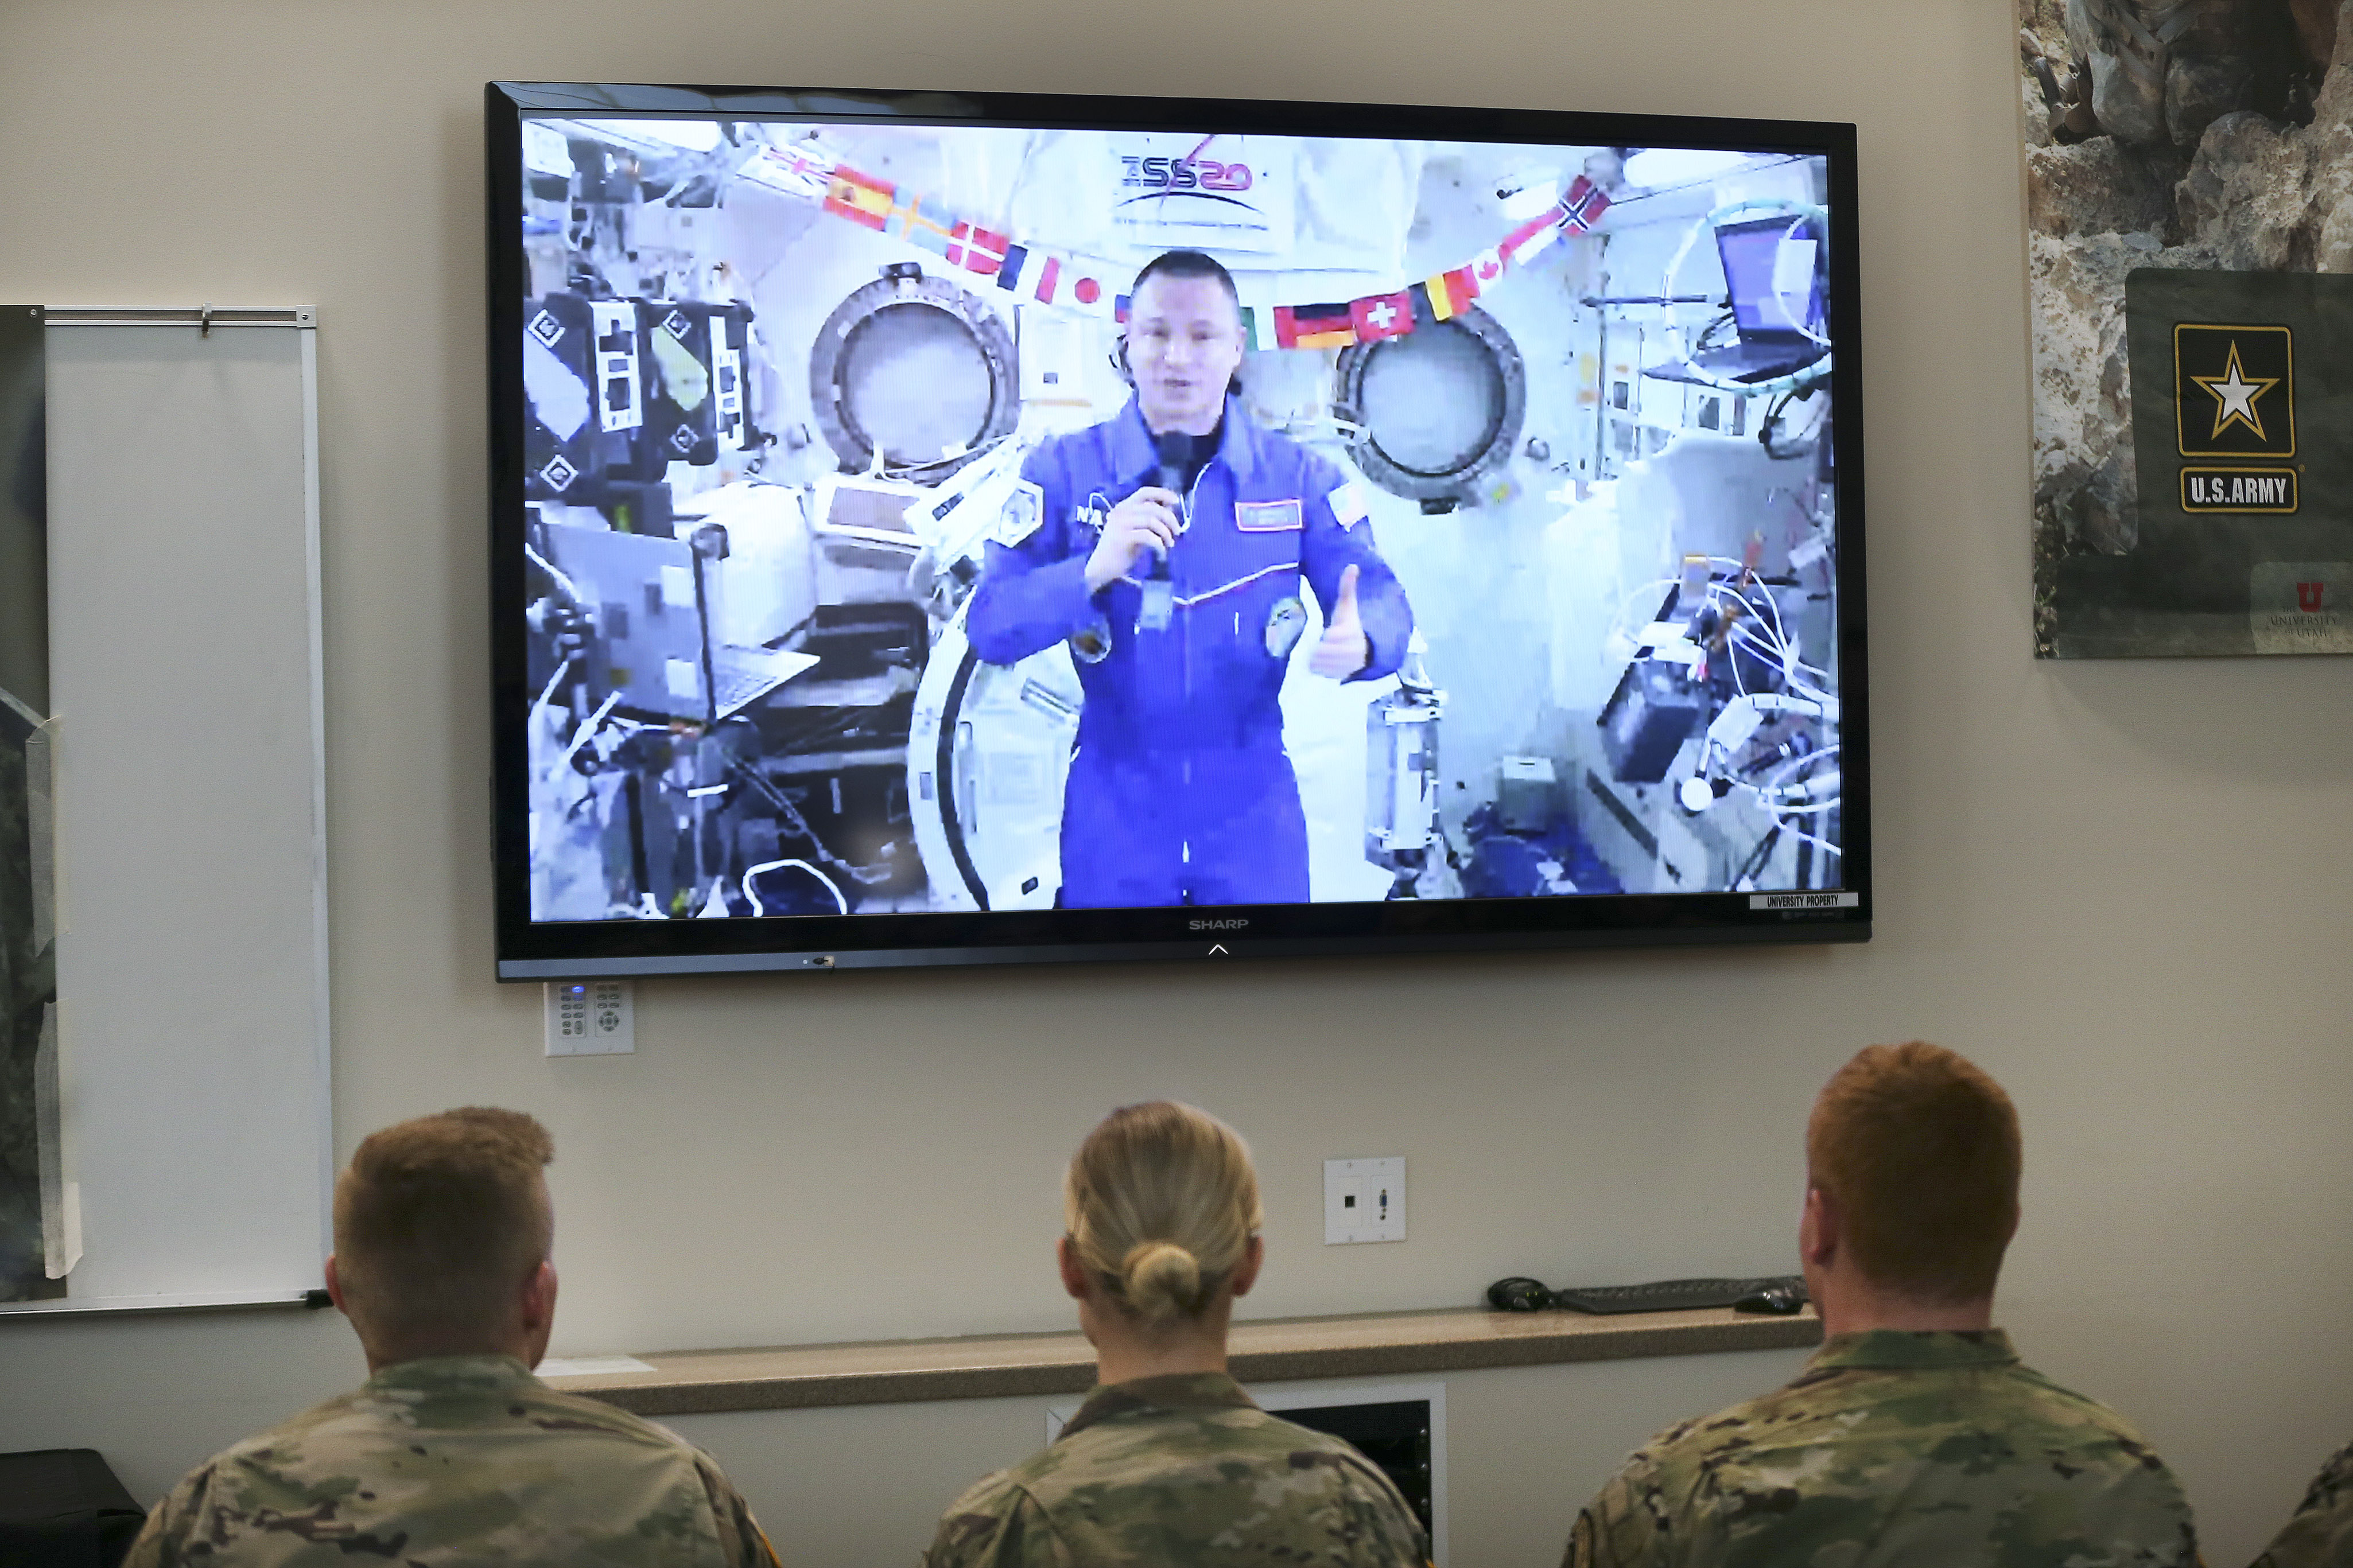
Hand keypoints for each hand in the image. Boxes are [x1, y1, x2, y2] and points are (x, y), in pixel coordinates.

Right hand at [1084, 487, 1180, 592]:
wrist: (1101, 568)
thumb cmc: (1121, 550)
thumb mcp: (1137, 530)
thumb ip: (1151, 518)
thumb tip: (1171, 506)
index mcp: (1124, 506)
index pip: (1145, 492)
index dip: (1162, 493)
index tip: (1176, 501)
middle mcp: (1121, 511)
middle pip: (1153, 507)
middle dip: (1170, 519)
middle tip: (1177, 532)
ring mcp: (1120, 524)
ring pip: (1152, 520)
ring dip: (1166, 532)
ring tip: (1170, 544)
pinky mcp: (1122, 538)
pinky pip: (1148, 536)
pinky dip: (1159, 545)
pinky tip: (1161, 553)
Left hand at [1309, 564, 1368, 678]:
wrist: (1364, 649)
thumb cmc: (1350, 624)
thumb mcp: (1348, 606)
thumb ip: (1348, 587)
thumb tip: (1352, 565)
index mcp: (1353, 631)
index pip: (1332, 636)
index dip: (1327, 635)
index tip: (1327, 633)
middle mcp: (1353, 650)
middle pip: (1324, 651)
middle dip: (1319, 648)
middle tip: (1320, 645)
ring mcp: (1348, 665)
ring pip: (1323, 664)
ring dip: (1318, 659)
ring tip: (1320, 653)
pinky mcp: (1343, 676)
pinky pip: (1325, 674)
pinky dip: (1321, 670)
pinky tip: (1323, 663)